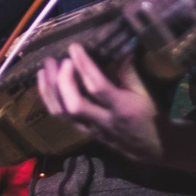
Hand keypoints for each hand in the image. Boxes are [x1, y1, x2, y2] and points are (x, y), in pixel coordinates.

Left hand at [36, 43, 195, 174]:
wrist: (151, 148)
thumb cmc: (150, 116)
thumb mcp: (145, 93)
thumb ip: (129, 72)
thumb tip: (118, 49)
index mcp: (121, 108)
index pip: (98, 87)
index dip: (84, 66)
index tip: (75, 47)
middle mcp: (103, 120)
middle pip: (74, 104)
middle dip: (62, 80)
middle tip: (60, 60)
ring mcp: (90, 128)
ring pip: (62, 113)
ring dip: (49, 89)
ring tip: (45, 67)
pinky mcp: (82, 131)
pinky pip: (60, 116)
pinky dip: (49, 98)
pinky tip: (44, 82)